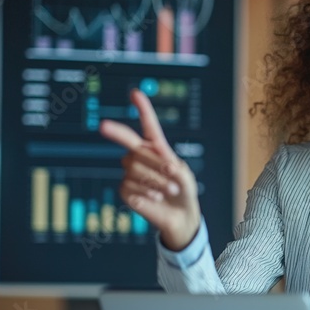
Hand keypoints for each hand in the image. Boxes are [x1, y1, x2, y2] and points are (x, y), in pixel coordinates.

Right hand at [100, 89, 201, 250]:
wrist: (179, 215)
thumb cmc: (183, 192)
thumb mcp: (184, 176)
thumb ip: (170, 168)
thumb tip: (153, 167)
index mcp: (156, 148)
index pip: (148, 125)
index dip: (142, 109)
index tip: (135, 94)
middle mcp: (139, 156)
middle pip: (137, 150)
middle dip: (157, 165)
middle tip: (173, 176)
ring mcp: (130, 172)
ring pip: (134, 170)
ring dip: (156, 182)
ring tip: (169, 190)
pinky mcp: (125, 189)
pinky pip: (129, 186)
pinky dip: (146, 193)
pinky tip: (155, 197)